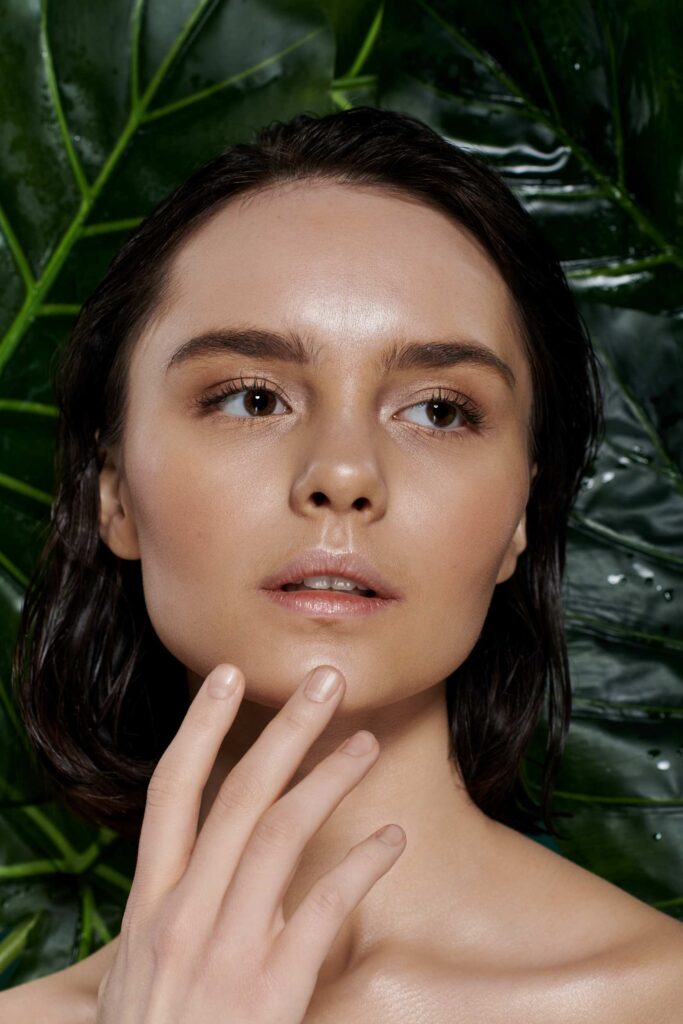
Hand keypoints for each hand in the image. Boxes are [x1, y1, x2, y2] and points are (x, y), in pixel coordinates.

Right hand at [95, 663, 405, 1022]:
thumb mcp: (141, 977)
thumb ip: (178, 914)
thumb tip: (220, 864)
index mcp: (149, 908)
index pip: (171, 794)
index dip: (200, 730)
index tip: (228, 677)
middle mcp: (183, 918)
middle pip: (237, 798)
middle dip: (283, 730)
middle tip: (324, 679)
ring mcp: (225, 955)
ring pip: (281, 837)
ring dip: (328, 780)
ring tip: (365, 744)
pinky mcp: (269, 995)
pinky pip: (322, 910)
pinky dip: (360, 865)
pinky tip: (392, 835)